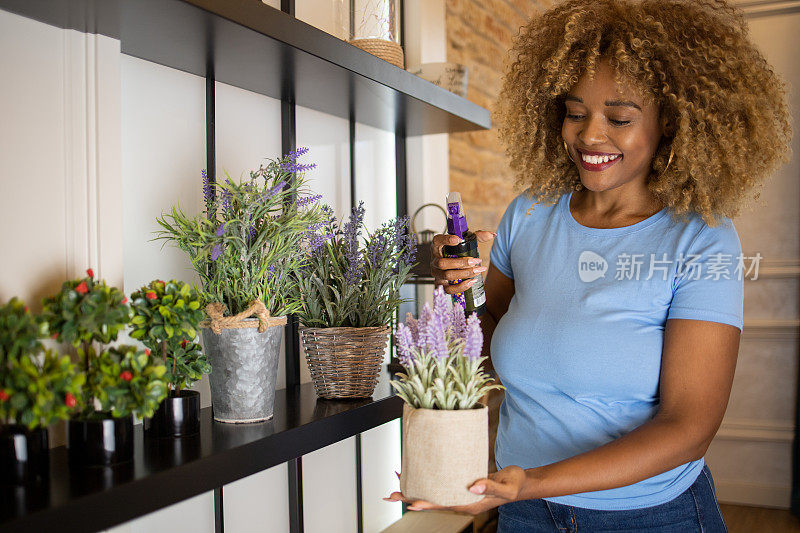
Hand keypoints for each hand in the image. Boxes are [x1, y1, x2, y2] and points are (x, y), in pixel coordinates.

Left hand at [383, 466, 525, 515]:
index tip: (411, 503)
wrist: (520, 482)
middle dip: (412, 499)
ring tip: (397, 488)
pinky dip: (428, 483)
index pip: (444, 505)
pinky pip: (441, 487)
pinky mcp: (461, 486)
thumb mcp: (506, 486)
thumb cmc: (515, 483)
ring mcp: (461, 495)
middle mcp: (462, 501)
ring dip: (416, 492)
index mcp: (470, 504)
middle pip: (433, 502)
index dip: (427, 504)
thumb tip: (473, 486)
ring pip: (435, 495)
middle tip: (392, 495)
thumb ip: (490, 486)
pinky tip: (419, 477)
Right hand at [430, 230, 495, 294]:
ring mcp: (436, 273)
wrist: (454, 264)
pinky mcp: (441, 284)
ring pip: (446, 276)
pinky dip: (461, 286)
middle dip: (461, 263)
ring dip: (464, 274)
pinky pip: (448, 289)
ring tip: (478, 270)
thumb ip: (479, 237)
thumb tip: (492, 235)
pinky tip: (472, 281)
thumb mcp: (466, 241)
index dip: (446, 240)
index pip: (437, 240)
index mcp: (437, 246)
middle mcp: (434, 260)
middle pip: (442, 263)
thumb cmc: (458, 251)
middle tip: (476, 261)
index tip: (458, 239)